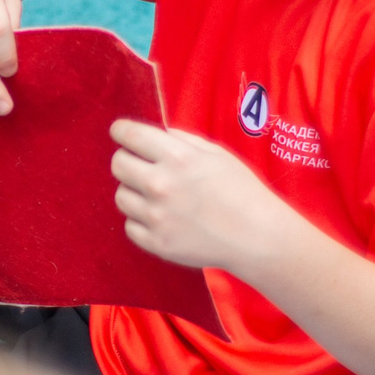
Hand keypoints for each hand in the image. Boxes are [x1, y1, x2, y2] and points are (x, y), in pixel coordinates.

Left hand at [110, 120, 297, 277]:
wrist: (257, 237)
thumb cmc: (240, 190)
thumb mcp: (215, 153)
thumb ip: (180, 140)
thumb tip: (153, 133)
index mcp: (178, 157)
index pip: (129, 135)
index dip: (121, 131)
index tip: (121, 133)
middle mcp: (162, 184)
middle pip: (117, 164)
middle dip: (128, 161)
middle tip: (143, 167)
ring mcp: (157, 217)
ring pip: (121, 196)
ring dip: (134, 193)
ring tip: (158, 197)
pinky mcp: (157, 243)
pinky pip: (130, 226)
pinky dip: (142, 222)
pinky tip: (163, 219)